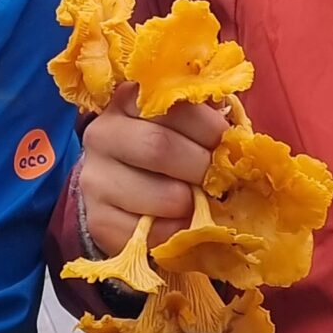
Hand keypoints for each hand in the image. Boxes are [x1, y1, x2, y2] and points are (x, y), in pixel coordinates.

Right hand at [78, 83, 223, 257]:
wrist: (119, 191)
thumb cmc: (163, 151)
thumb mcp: (179, 124)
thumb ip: (204, 120)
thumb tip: (237, 135)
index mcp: (127, 100)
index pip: (171, 105)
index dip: (208, 126)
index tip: (225, 143)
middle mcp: (102, 134)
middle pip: (160, 147)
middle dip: (202, 167)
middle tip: (219, 179)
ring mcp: (94, 178)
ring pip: (163, 195)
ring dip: (193, 204)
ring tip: (199, 201)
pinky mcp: (97, 220)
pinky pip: (152, 232)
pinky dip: (178, 231)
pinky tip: (180, 222)